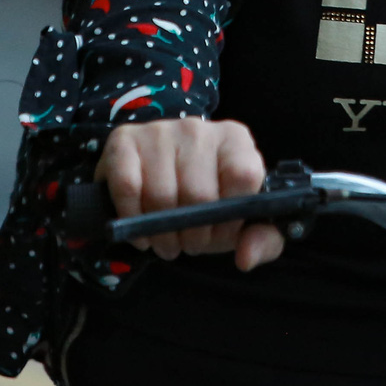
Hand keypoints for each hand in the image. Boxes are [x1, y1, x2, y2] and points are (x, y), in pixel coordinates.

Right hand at [95, 118, 283, 270]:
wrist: (156, 178)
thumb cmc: (207, 200)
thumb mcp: (243, 222)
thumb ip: (261, 240)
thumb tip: (246, 257)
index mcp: (236, 140)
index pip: (244, 177)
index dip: (230, 219)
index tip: (219, 235)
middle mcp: (199, 128)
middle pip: (199, 194)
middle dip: (193, 235)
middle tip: (187, 244)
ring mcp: (160, 130)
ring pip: (161, 196)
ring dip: (161, 234)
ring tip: (166, 240)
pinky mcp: (124, 139)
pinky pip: (127, 188)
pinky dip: (131, 219)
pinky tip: (140, 230)